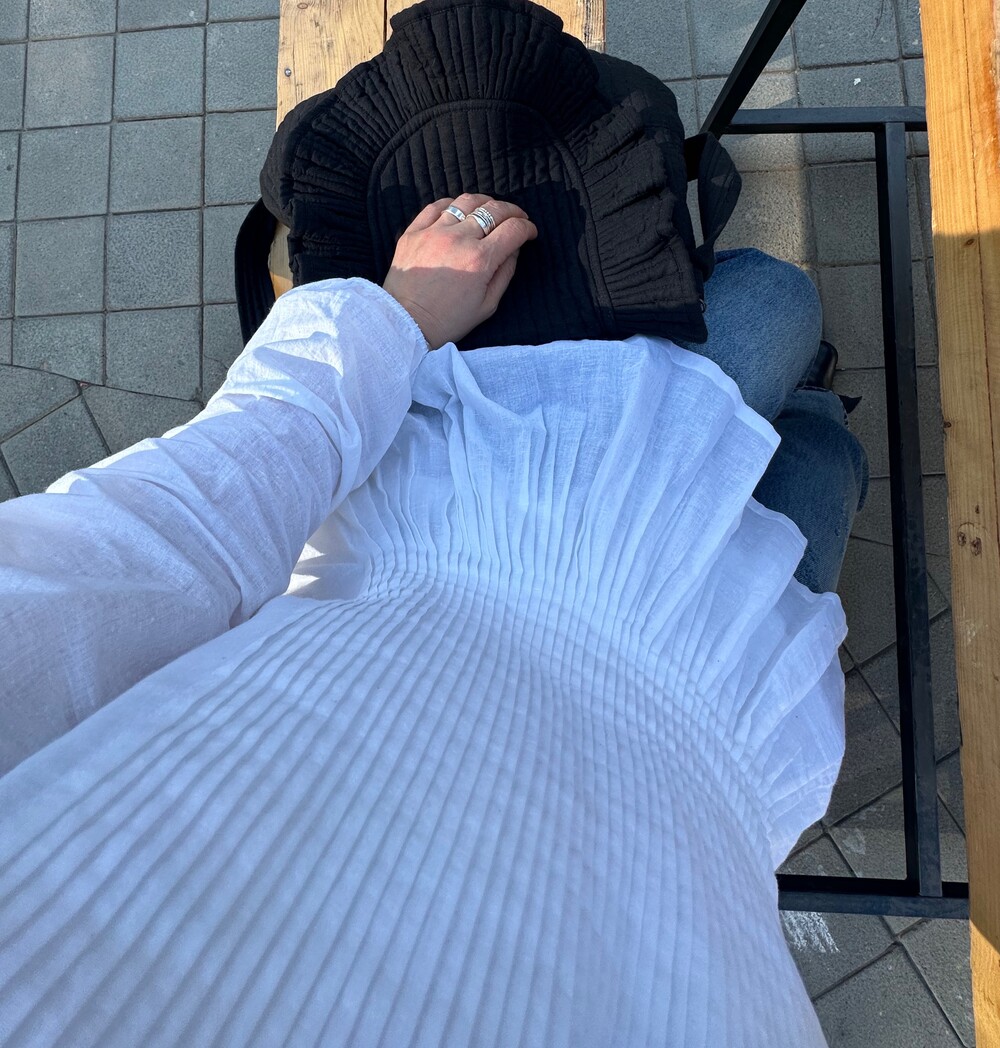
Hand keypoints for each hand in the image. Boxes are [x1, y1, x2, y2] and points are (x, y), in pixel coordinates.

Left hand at [382, 194, 537, 349]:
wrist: (405, 324)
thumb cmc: (447, 320)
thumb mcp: (487, 306)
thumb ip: (505, 274)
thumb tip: (514, 250)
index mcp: (480, 260)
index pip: (513, 229)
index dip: (527, 227)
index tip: (530, 232)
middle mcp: (458, 239)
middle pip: (494, 209)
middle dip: (512, 211)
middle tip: (517, 218)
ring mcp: (434, 232)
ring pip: (466, 201)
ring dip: (485, 202)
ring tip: (489, 211)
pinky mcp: (414, 232)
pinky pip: (436, 206)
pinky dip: (453, 204)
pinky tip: (460, 212)